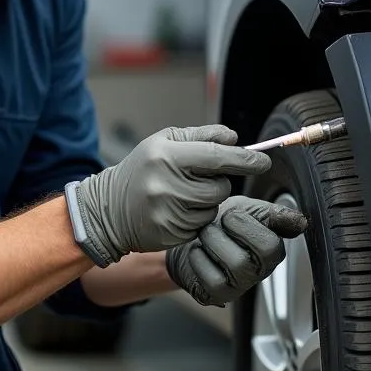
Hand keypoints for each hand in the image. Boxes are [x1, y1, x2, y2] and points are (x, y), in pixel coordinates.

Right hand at [69, 125, 270, 266]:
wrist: (107, 209)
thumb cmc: (140, 170)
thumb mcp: (164, 141)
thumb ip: (202, 136)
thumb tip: (234, 139)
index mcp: (166, 155)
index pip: (217, 157)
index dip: (245, 160)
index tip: (263, 161)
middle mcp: (167, 184)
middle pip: (220, 186)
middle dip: (218, 182)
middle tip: (198, 178)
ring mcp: (169, 212)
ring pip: (213, 207)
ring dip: (207, 200)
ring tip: (181, 194)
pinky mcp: (172, 233)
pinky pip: (202, 225)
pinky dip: (197, 217)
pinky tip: (175, 210)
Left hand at [165, 196, 307, 306]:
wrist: (189, 231)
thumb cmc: (222, 221)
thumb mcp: (249, 209)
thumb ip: (275, 215)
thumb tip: (302, 221)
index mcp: (270, 251)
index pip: (271, 247)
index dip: (246, 226)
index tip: (232, 215)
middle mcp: (257, 272)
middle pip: (246, 262)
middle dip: (224, 234)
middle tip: (217, 224)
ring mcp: (237, 287)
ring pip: (228, 271)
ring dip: (210, 243)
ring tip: (206, 234)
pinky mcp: (216, 295)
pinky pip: (211, 282)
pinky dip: (199, 260)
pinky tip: (199, 251)